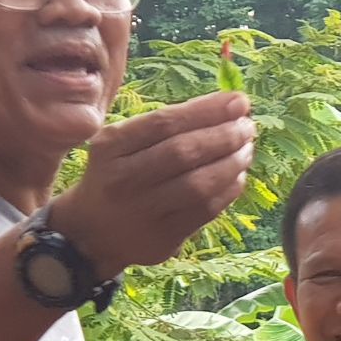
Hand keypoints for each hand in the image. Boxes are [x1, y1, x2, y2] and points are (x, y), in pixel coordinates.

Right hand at [47, 92, 254, 278]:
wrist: (92, 231)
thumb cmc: (118, 175)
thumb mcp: (122, 143)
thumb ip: (165, 125)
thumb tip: (226, 106)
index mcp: (111, 146)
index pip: (165, 122)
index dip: (207, 110)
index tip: (239, 101)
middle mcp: (123, 179)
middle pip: (184, 152)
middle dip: (224, 135)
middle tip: (248, 126)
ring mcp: (142, 212)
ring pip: (198, 184)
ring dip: (231, 163)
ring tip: (247, 150)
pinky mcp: (162, 239)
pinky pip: (205, 211)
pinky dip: (228, 191)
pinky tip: (237, 176)